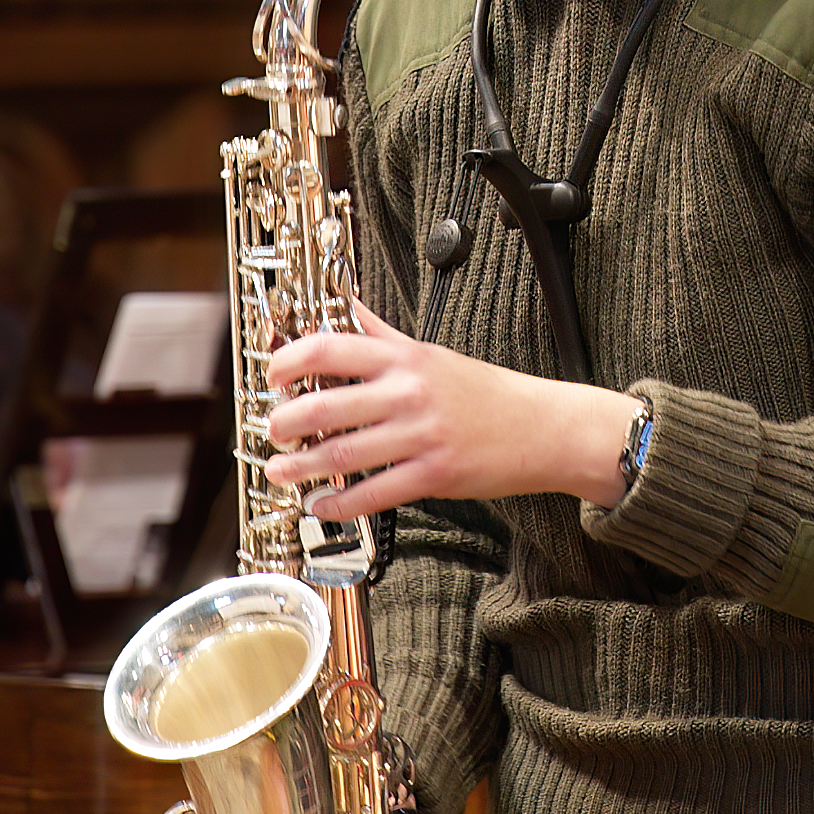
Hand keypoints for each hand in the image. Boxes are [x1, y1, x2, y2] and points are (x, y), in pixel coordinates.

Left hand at [264, 303, 635, 519]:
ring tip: (280, 470)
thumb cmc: (484, 392)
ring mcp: (421, 434)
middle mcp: (409, 392)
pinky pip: (374, 492)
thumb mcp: (430, 353)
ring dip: (301, 466)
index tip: (273, 377)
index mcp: (405, 358)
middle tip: (272, 432)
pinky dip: (339, 503)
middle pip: (326, 405)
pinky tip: (320, 505)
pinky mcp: (434, 474)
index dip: (289, 362)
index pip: (330, 347)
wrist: (541, 427)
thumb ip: (382, 334)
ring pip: (343, 453)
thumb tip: (344, 308)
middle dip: (285, 422)